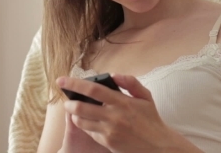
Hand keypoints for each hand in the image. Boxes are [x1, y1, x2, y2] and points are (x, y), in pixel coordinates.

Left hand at [57, 74, 199, 152]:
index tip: (61, 80)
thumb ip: (130, 82)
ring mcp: (109, 131)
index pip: (93, 90)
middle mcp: (113, 116)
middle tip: (66, 101)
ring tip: (74, 111)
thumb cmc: (151, 120)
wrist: (159, 146)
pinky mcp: (107, 142)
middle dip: (69, 103)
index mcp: (122, 102)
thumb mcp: (145, 97)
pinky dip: (85, 125)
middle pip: (81, 107)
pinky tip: (87, 122)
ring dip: (74, 115)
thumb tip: (113, 74)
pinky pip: (89, 132)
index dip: (74, 83)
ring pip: (81, 121)